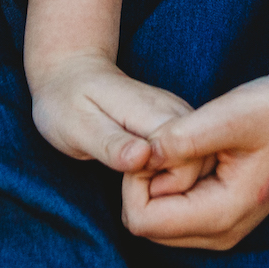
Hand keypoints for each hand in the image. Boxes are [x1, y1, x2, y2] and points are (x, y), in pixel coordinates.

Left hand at [30, 51, 199, 177]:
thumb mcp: (79, 127)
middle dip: (171, 192)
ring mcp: (181, 119)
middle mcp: (178, 112)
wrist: (71, 76)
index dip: (163, 187)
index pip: (186, 162)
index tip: (131, 189)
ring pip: (200, 166)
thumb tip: (143, 157)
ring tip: (136, 185)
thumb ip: (112, 144)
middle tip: (131, 190)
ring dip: (173, 187)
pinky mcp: (179, 128)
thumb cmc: (68, 103)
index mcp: (156, 112)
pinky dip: (173, 179)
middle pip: (200, 167)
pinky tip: (146, 180)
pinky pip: (191, 161)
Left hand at [121, 41, 268, 249]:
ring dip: (161, 179)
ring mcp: (224, 228)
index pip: (140, 220)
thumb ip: (180, 139)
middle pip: (145, 222)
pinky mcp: (225, 214)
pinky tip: (199, 149)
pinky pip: (176, 207)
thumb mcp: (230, 116)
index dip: (135, 178)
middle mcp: (221, 233)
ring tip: (191, 142)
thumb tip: (137, 154)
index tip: (157, 141)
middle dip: (146, 180)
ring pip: (159, 216)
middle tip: (174, 139)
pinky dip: (175, 179)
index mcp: (221, 216)